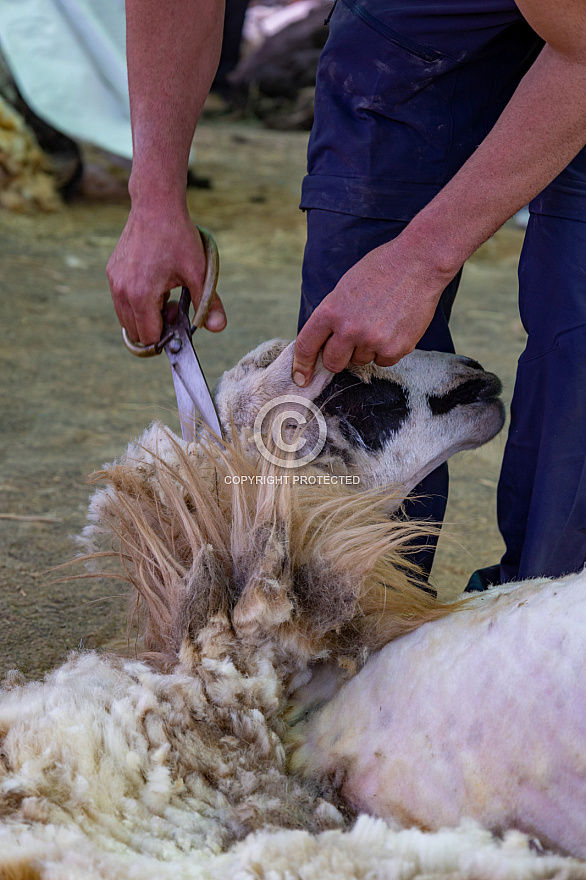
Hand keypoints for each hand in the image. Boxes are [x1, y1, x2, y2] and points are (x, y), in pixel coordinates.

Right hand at [107, 201, 226, 344]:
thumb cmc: (178, 237)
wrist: (155, 205)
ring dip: (146, 316)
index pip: (148, 337)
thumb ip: (208, 303)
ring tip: (165, 295)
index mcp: (141, 295)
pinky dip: (138, 303)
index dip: (167, 335)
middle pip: (136, 333)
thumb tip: (218, 327)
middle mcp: (121, 291)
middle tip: (175, 305)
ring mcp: (114, 282)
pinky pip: (122, 302)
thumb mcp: (199, 272)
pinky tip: (155, 283)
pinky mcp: (112, 273)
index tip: (180, 317)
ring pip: (127, 319)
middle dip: (156, 327)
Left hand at [292, 231, 456, 385]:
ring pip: (360, 361)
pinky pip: (383, 362)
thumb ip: (332, 316)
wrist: (418, 263)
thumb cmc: (380, 270)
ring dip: (366, 349)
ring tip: (380, 322)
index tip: (301, 378)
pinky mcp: (396, 348)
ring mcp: (373, 340)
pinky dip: (387, 350)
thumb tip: (324, 343)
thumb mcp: (344, 288)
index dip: (302, 365)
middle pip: (333, 363)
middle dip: (339, 357)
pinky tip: (394, 327)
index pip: (307, 345)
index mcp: (331, 311)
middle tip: (352, 341)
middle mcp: (349, 329)